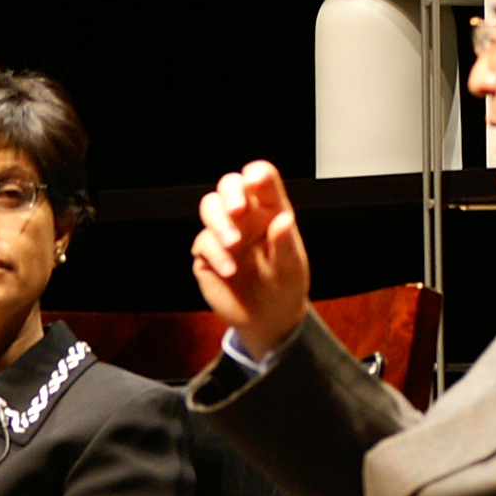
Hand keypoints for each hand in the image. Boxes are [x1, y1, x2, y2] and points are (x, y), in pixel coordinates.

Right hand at [190, 161, 313, 357]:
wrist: (267, 319)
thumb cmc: (285, 287)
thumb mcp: (291, 268)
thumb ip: (286, 244)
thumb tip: (282, 220)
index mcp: (270, 211)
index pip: (263, 182)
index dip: (258, 175)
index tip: (256, 179)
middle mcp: (245, 217)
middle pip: (229, 186)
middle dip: (230, 192)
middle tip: (238, 209)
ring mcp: (223, 233)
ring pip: (210, 207)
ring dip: (219, 221)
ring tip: (233, 243)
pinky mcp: (206, 253)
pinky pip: (203, 242)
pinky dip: (216, 254)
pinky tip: (230, 271)